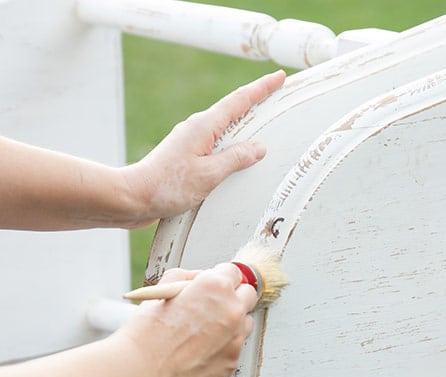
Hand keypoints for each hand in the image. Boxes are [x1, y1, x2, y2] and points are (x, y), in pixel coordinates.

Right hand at [115, 263, 258, 376]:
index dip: (221, 278)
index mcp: (216, 287)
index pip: (234, 272)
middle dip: (234, 296)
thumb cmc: (146, 332)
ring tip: (203, 331)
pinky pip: (235, 347)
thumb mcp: (161, 290)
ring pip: (245, 322)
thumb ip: (186, 277)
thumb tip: (199, 277)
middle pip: (248, 294)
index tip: (215, 285)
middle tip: (214, 305)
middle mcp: (232, 310)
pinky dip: (223, 346)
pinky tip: (199, 350)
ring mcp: (236, 337)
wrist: (140, 371)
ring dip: (232, 323)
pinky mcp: (232, 361)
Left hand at [121, 69, 286, 227]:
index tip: (279, 76)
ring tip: (264, 123)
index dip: (261, 88)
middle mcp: (196, 128)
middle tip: (277, 93)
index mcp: (203, 127)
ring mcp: (190, 140)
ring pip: (225, 127)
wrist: (133, 197)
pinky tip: (238, 152)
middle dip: (256, 101)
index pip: (239, 101)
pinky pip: (217, 143)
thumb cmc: (168, 186)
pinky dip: (232, 142)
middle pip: (233, 110)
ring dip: (244, 123)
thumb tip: (258, 148)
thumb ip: (236, 159)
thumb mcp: (209, 174)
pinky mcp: (186, 154)